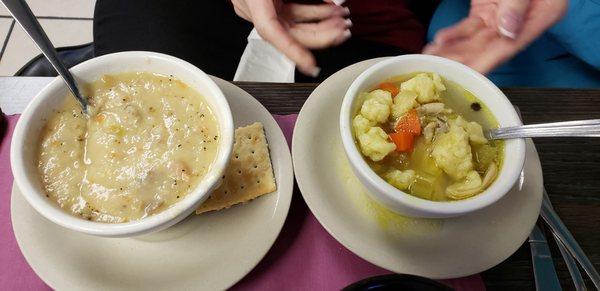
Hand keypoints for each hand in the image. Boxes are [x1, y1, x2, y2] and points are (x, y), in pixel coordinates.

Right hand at [231, 0, 351, 75]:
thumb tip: (335, 0)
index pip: (272, 31)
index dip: (293, 51)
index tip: (311, 66)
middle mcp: (252, 7)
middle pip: (288, 31)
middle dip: (320, 33)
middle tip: (343, 30)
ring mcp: (258, 5)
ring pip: (292, 23)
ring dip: (320, 22)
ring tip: (342, 17)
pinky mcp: (265, 1)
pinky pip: (290, 12)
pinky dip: (311, 12)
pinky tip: (329, 9)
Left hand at [424, 0, 566, 73]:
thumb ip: (517, 3)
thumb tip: (508, 30)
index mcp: (546, 13)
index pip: (514, 43)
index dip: (490, 60)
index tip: (472, 73)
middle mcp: (525, 22)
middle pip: (492, 47)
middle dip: (466, 60)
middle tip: (444, 70)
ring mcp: (504, 19)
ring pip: (477, 40)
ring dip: (455, 51)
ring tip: (434, 59)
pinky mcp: (487, 13)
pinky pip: (469, 28)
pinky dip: (453, 36)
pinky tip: (438, 44)